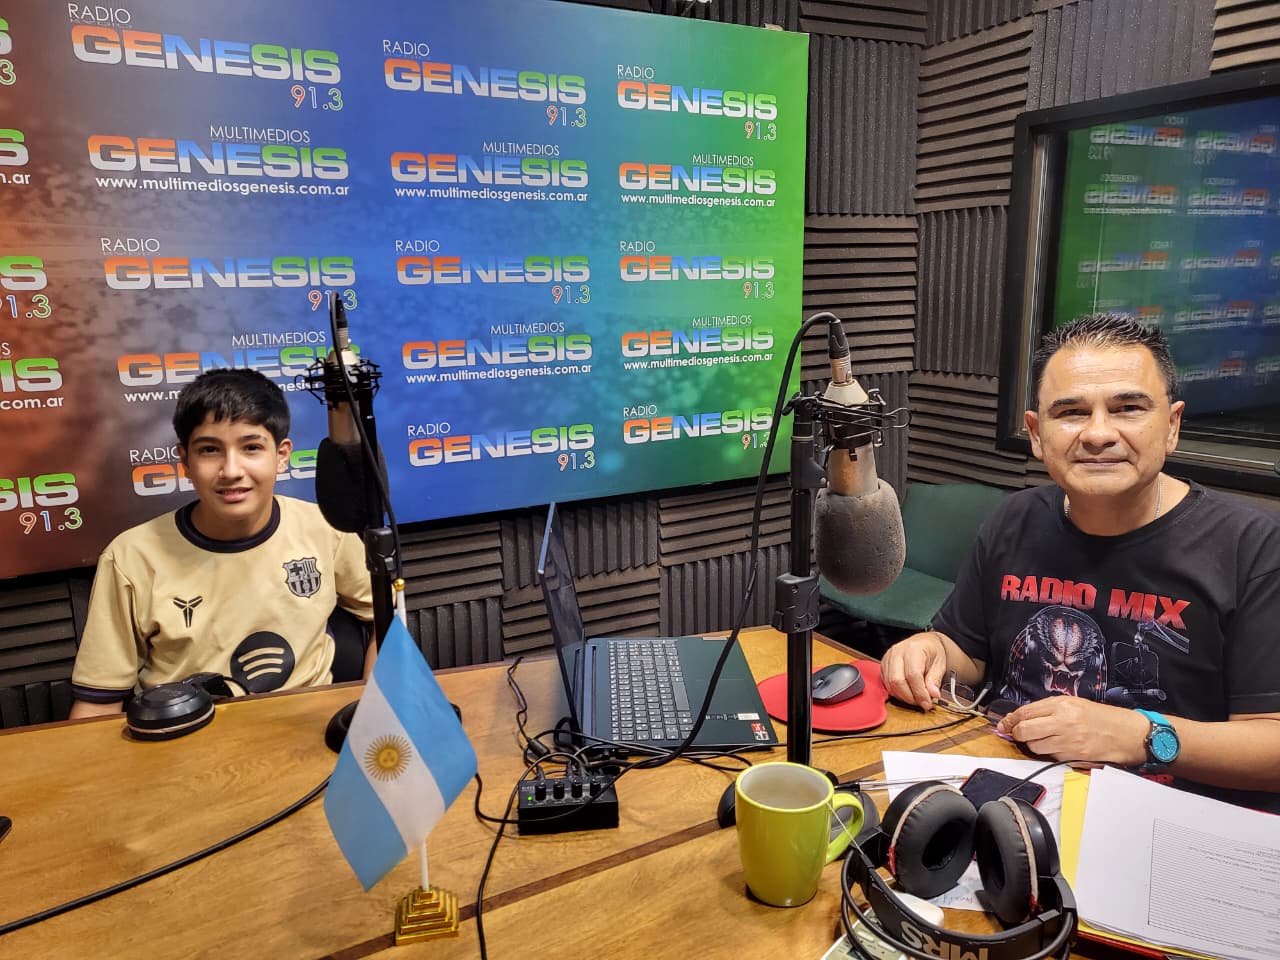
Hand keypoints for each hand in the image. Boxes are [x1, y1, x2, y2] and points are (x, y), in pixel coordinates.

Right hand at [881, 632, 948, 710]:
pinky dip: (896, 692)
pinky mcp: (883, 665)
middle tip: (922, 703)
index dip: (920, 692)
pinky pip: (886, 683)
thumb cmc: (932, 651)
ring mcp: (888, 658)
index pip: (913, 675)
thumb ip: (935, 679)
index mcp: (913, 649)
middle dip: (910, 697)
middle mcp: (897, 652)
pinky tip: (907, 693)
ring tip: (916, 698)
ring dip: (903, 696)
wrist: (923, 642)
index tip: (927, 703)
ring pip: (889, 684)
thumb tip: (933, 694)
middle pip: (897, 680)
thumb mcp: (940, 663)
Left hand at [996, 696, 1148, 765]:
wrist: (1123, 733)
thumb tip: (1020, 718)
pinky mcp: (1072, 757)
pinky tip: (1058, 746)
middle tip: (1019, 733)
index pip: (1025, 713)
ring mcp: (1067, 741)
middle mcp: (1062, 722)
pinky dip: (1049, 753)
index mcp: (1061, 706)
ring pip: (1034, 747)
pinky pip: (1050, 756)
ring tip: (1043, 739)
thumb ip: (1045, 709)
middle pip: (1024, 731)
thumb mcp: (1072, 703)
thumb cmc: (1097, 717)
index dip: (1010, 720)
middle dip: (1017, 733)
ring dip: (1033, 745)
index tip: (1004, 724)